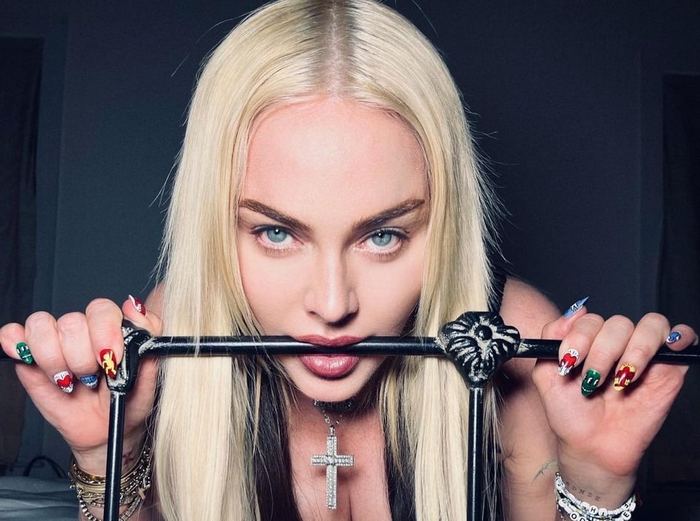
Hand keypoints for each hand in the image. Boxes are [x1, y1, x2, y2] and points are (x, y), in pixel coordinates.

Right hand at [0, 295, 161, 474]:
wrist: (109, 431)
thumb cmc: (131, 400)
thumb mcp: (152, 373)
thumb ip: (149, 337)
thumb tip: (134, 308)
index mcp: (114, 326)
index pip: (101, 309)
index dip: (104, 333)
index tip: (112, 360)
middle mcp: (84, 329)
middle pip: (71, 321)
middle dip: (81, 356)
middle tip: (91, 378)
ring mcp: (55, 342)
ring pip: (41, 326)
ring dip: (54, 358)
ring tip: (69, 380)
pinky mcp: (30, 358)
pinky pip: (13, 335)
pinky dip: (16, 341)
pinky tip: (26, 357)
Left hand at [531, 304, 696, 505]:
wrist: (592, 447)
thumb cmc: (570, 413)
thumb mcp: (545, 375)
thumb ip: (551, 337)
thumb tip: (575, 310)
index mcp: (590, 340)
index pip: (590, 320)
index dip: (579, 338)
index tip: (569, 362)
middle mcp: (618, 343)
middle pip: (618, 323)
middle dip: (603, 352)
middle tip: (593, 379)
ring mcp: (645, 354)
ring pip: (651, 326)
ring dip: (635, 350)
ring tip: (622, 379)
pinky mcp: (670, 369)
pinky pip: (684, 337)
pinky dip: (679, 335)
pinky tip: (666, 350)